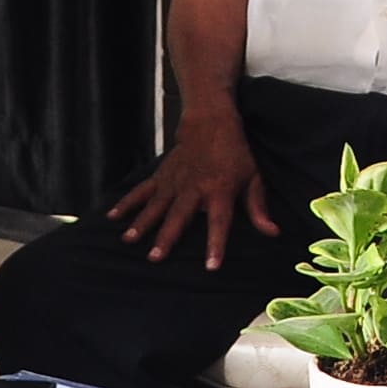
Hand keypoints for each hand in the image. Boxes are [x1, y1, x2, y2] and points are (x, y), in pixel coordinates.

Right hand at [104, 116, 271, 271]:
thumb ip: (259, 208)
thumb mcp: (253, 178)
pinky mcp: (161, 176)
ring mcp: (174, 182)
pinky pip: (141, 191)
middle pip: (179, 216)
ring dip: (142, 223)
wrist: (211, 122)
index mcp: (219, 191)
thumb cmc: (235, 153)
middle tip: (155, 257)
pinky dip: (127, 203)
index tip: (211, 265)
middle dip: (167, 237)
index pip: (219, 222)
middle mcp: (194, 188)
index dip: (216, 244)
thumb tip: (273, 233)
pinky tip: (112, 217)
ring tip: (129, 240)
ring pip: (156, 205)